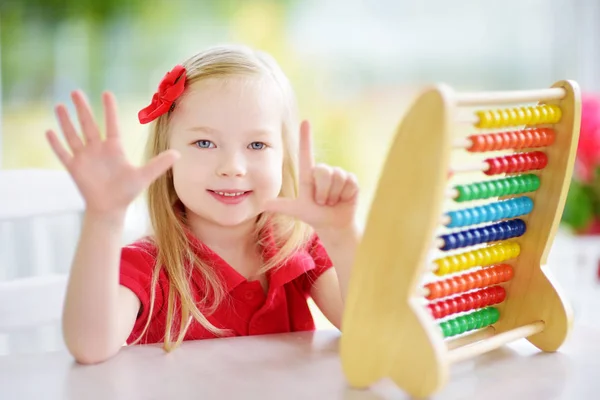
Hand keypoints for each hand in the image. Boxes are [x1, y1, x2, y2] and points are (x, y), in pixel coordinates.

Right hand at [46, 90, 179, 215]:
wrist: (111, 208)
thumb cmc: (127, 192)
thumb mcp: (145, 176)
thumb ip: (160, 164)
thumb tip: (178, 153)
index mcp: (114, 148)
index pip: (111, 124)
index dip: (109, 109)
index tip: (107, 93)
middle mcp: (98, 149)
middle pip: (88, 124)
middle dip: (82, 108)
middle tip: (76, 91)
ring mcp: (85, 158)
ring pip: (73, 135)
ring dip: (66, 121)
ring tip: (59, 106)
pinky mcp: (75, 168)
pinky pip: (63, 153)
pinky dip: (56, 143)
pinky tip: (49, 131)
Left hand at [263, 120, 358, 231]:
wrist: (333, 225)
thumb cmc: (314, 216)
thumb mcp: (297, 210)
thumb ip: (281, 206)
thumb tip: (263, 203)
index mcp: (309, 175)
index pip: (306, 153)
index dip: (306, 138)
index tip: (305, 121)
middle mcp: (323, 171)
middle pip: (323, 171)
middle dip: (322, 192)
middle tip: (322, 202)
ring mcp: (338, 174)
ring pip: (337, 177)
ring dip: (333, 195)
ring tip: (332, 201)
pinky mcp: (351, 180)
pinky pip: (349, 182)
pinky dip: (345, 194)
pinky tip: (343, 199)